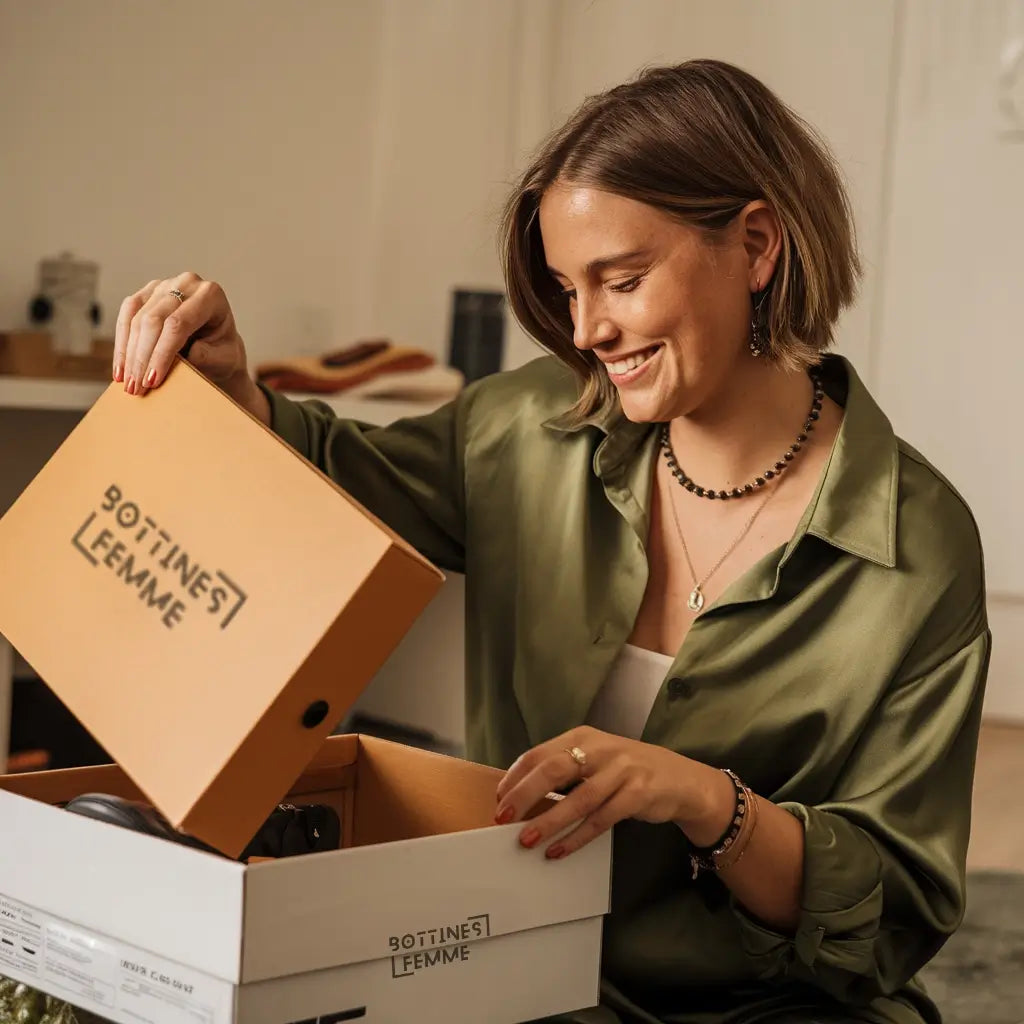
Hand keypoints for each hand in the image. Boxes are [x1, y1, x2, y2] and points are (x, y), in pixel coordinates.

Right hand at [113, 272, 260, 414]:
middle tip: (136, 388)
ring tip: (128, 384)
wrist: (218, 347)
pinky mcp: (146, 294)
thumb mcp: (225, 358)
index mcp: (210, 295)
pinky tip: (121, 368)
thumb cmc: (223, 353)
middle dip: (142, 357)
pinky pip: (126, 316)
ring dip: (129, 354)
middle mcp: (186, 283)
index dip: (162, 353)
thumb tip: (188, 354)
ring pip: (136, 318)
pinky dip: (122, 344)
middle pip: (153, 320)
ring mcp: (164, 286)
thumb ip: (208, 356)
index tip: (152, 380)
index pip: (178, 324)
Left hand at [493, 726, 734, 859]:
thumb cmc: (627, 771)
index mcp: (582, 737)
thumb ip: (564, 771)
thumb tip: (520, 797)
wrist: (680, 780)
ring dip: (549, 822)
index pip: (540, 754)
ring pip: (578, 799)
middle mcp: (600, 749)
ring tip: (526, 841)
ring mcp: (622, 770)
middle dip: (524, 795)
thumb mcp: (594, 760)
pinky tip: (558, 851)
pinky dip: (577, 837)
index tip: (498, 801)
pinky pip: (601, 819)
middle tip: (502, 819)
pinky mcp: (638, 794)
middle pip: (554, 769)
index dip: (516, 778)